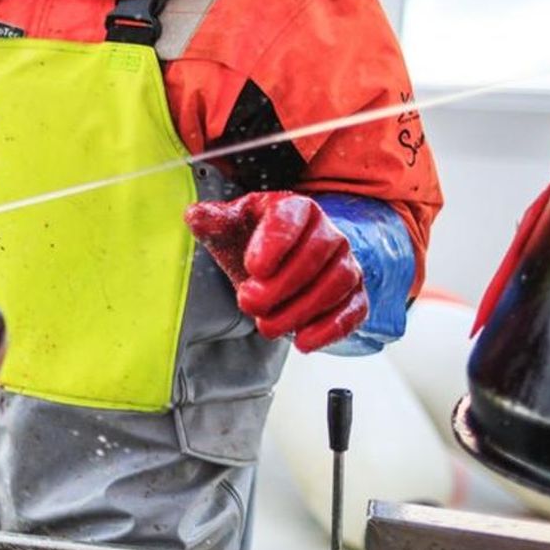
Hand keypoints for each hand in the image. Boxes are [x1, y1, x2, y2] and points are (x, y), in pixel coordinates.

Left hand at [184, 191, 366, 352]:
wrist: (276, 264)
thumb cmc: (253, 242)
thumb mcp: (229, 229)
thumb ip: (212, 221)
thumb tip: (194, 215)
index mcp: (295, 208)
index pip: (290, 217)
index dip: (274, 243)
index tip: (253, 268)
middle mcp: (327, 232)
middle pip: (314, 255)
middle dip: (280, 285)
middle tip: (248, 302)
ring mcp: (345, 262)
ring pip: (335, 283)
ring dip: (300, 310)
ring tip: (267, 326)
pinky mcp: (354, 294)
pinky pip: (354, 310)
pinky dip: (331, 329)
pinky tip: (303, 341)